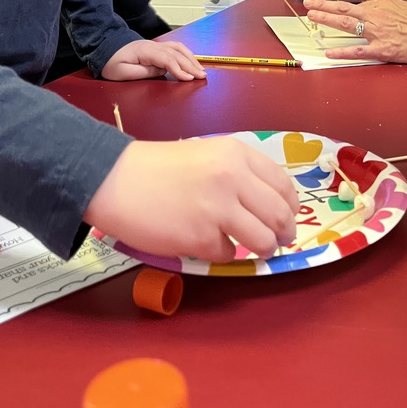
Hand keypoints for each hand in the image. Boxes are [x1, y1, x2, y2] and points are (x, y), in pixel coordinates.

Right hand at [85, 136, 299, 260]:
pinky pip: (228, 254)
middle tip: (279, 241)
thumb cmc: (159, 167)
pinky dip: (222, 253)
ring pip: (263, 239)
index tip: (288, 216)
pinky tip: (205, 242)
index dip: (290, 206)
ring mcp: (218, 208)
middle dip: (284, 233)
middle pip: (280, 215)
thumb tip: (270, 205)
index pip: (283, 184)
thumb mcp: (208, 155)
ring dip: (263, 248)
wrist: (116, 179)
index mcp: (237, 153)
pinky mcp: (201, 237)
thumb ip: (239, 173)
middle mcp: (233, 177)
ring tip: (254, 249)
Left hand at [101, 40, 206, 81]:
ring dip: (191, 59)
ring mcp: (156, 45)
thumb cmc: (112, 62)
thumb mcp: (123, 72)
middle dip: (191, 65)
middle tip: (202, 76)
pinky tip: (191, 62)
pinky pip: (175, 49)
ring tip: (200, 70)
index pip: (167, 59)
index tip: (189, 79)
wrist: (105, 49)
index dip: (180, 69)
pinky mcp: (156, 48)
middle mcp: (153, 46)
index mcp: (145, 51)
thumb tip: (162, 71)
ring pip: (179, 49)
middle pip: (177, 53)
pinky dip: (186, 55)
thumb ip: (144, 72)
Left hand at [303, 0, 406, 63]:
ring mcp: (375, 33)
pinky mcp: (380, 49)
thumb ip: (383, 6)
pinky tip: (329, 52)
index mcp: (379, 6)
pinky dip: (342, 52)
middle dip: (324, 5)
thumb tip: (371, 5)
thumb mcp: (400, 6)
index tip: (324, 0)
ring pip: (346, 24)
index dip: (336, 2)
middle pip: (344, 9)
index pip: (353, 3)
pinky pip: (357, 51)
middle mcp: (374, 16)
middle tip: (308, 2)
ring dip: (327, 19)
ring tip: (312, 17)